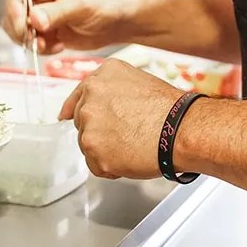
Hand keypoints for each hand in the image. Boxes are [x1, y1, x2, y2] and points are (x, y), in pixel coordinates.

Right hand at [2, 0, 136, 54]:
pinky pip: (32, 40)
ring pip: (19, 27)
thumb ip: (56, 12)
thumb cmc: (108, 1)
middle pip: (13, 8)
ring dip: (29, 40)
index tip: (21, 26)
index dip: (14, 6)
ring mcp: (43, 11)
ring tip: (48, 45)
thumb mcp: (82, 4)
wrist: (122, 21)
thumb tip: (33, 20)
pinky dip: (40, 47)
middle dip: (20, 27)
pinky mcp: (47, 28)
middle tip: (33, 41)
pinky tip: (59, 46)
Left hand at [58, 58, 179, 178]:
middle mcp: (90, 98)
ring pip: (88, 145)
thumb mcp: (137, 82)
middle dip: (98, 131)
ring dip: (105, 150)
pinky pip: (96, 166)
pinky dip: (109, 168)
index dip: (73, 108)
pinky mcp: (94, 149)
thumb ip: (112, 91)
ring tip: (132, 146)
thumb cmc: (168, 109)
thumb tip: (103, 106)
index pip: (78, 95)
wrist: (180, 129)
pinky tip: (129, 158)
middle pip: (82, 122)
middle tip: (125, 136)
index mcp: (100, 78)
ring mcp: (90, 124)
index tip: (66, 115)